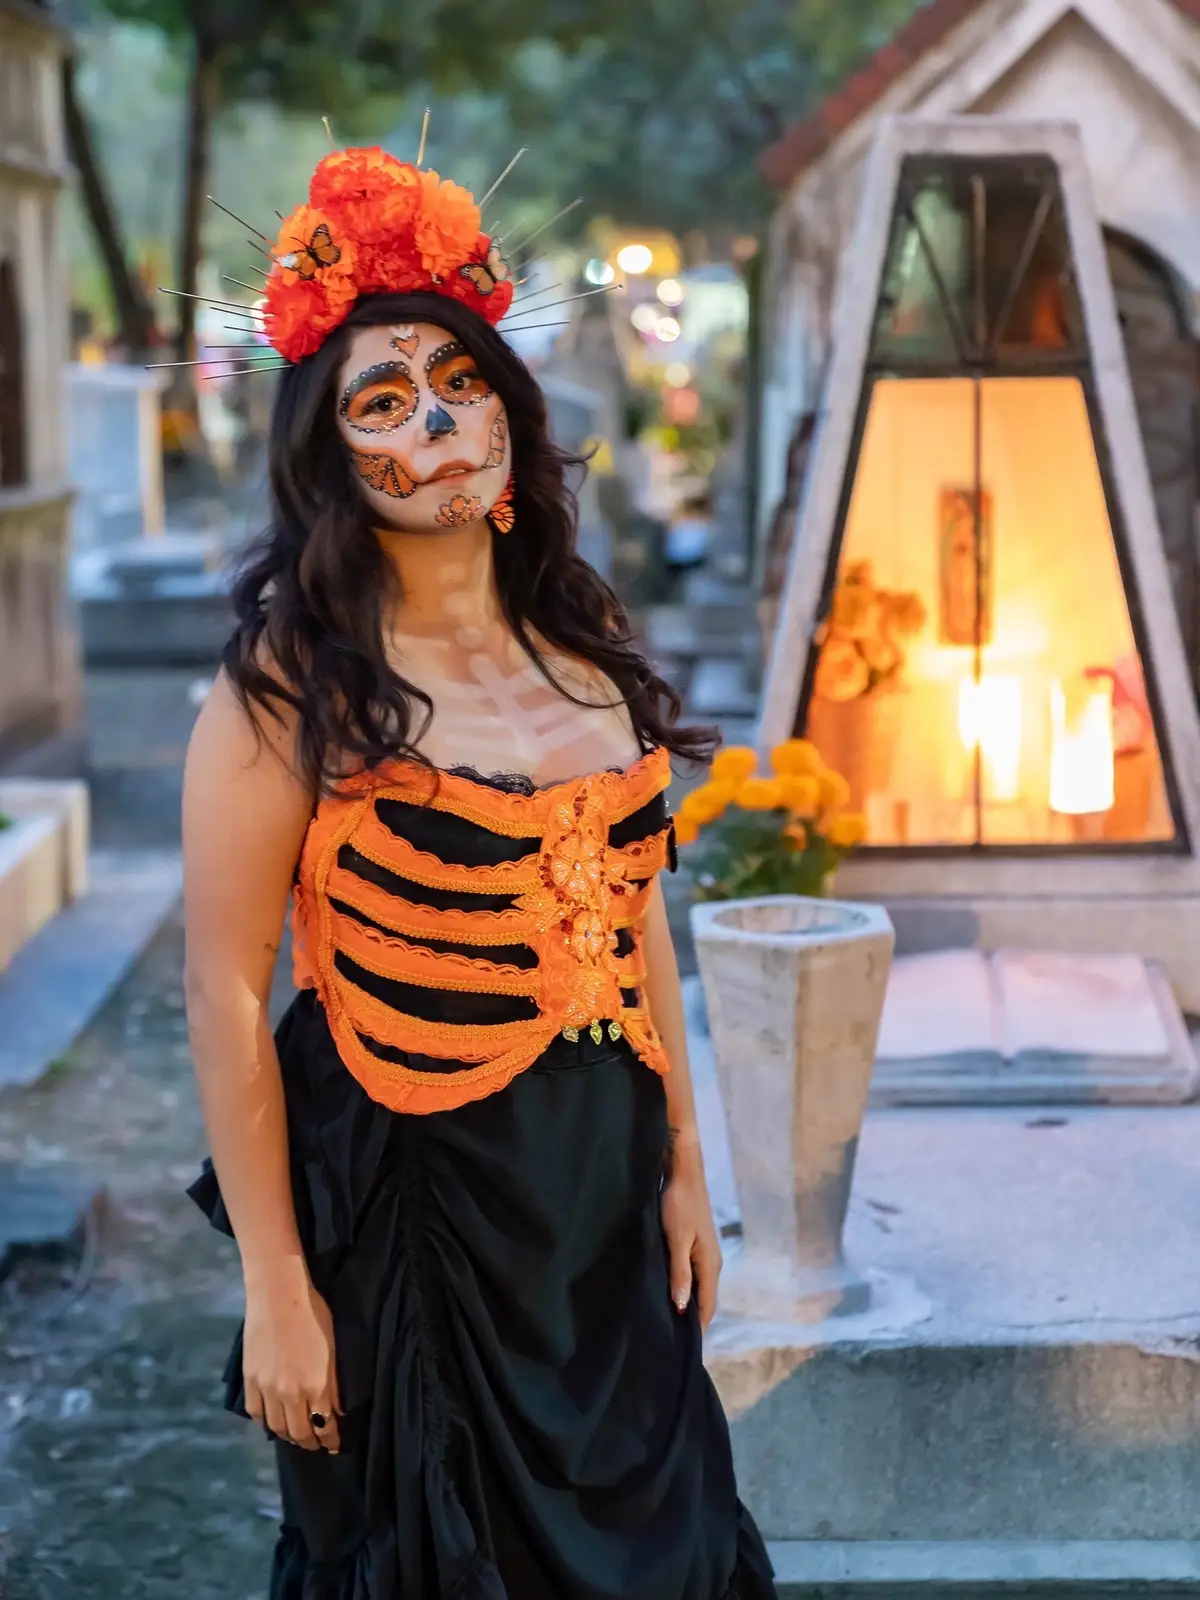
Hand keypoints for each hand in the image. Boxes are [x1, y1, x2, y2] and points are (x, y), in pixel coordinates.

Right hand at [242, 1254, 341, 1452]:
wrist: (278, 1295)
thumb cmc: (314, 1315)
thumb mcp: (333, 1350)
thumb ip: (334, 1385)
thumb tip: (337, 1411)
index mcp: (315, 1387)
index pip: (324, 1426)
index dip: (330, 1439)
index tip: (334, 1445)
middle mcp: (289, 1395)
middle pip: (299, 1432)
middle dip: (311, 1443)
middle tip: (317, 1445)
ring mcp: (266, 1389)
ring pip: (277, 1427)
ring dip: (289, 1436)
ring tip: (297, 1436)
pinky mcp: (250, 1380)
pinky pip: (256, 1412)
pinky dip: (265, 1423)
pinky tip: (272, 1423)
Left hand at [660, 1129, 721, 1329]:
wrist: (683, 1170)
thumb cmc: (678, 1204)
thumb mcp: (676, 1240)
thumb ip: (680, 1274)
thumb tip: (683, 1308)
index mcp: (710, 1265)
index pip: (706, 1307)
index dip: (696, 1329)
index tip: (681, 1350)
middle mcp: (712, 1262)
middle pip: (704, 1300)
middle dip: (691, 1320)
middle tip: (670, 1341)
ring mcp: (704, 1253)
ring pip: (698, 1288)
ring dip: (686, 1304)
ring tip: (667, 1322)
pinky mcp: (695, 1244)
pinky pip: (692, 1275)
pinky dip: (683, 1288)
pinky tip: (669, 1292)